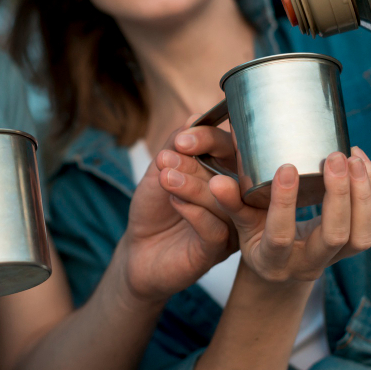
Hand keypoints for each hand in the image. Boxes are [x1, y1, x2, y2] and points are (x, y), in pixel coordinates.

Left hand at [120, 123, 237, 304]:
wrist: (137, 251)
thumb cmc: (154, 209)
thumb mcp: (160, 171)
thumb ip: (176, 146)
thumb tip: (194, 118)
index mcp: (224, 173)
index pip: (229, 149)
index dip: (208, 139)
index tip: (182, 138)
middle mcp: (233, 198)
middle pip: (231, 173)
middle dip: (198, 161)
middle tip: (168, 157)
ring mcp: (229, 225)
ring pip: (223, 201)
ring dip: (192, 185)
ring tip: (166, 178)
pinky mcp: (217, 251)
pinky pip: (215, 229)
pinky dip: (194, 212)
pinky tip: (175, 202)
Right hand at [204, 148, 370, 283]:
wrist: (282, 269)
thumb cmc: (256, 241)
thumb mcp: (240, 226)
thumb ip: (231, 204)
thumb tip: (216, 182)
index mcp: (275, 261)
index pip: (282, 236)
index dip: (285, 203)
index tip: (287, 166)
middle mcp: (309, 265)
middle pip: (335, 235)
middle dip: (339, 194)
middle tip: (334, 157)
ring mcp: (334, 258)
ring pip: (361, 235)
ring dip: (362, 194)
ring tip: (353, 158)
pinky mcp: (351, 246)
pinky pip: (370, 223)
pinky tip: (361, 162)